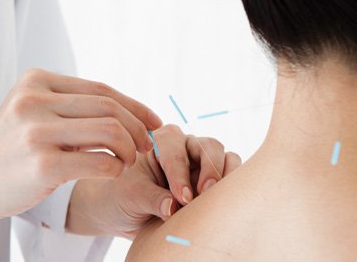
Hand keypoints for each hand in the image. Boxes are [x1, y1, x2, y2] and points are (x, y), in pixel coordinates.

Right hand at [0, 68, 161, 222]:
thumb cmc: (10, 150)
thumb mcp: (32, 112)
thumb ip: (71, 104)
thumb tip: (130, 109)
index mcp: (36, 81)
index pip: (101, 89)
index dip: (135, 105)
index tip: (153, 122)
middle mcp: (34, 100)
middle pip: (109, 107)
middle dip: (138, 127)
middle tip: (146, 145)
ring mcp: (37, 132)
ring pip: (110, 131)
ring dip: (129, 148)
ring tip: (129, 160)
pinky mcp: (42, 165)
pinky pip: (100, 162)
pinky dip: (116, 168)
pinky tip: (113, 172)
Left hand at [66, 125, 241, 238]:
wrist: (124, 215)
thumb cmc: (122, 197)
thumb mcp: (130, 197)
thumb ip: (151, 199)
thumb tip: (172, 208)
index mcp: (161, 142)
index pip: (177, 152)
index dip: (180, 175)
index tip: (181, 198)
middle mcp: (186, 146)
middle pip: (210, 147)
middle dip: (209, 171)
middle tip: (204, 195)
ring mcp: (203, 162)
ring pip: (227, 159)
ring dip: (225, 178)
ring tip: (216, 200)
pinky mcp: (215, 180)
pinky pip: (233, 177)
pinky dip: (232, 188)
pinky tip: (222, 205)